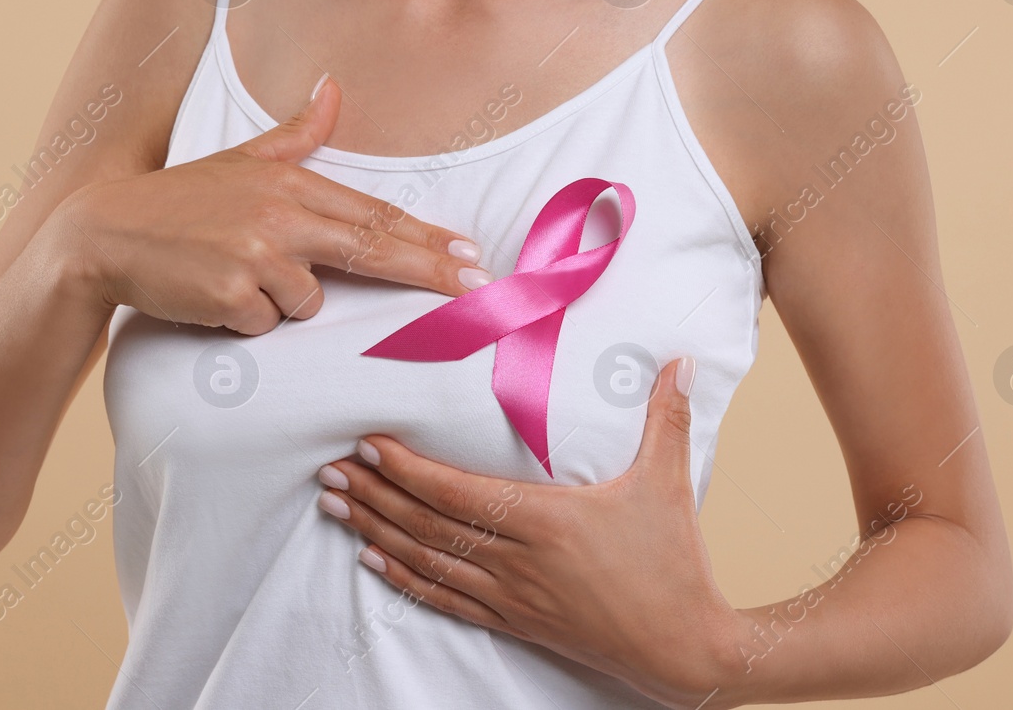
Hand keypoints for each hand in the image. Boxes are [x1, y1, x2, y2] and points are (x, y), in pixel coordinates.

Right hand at [54, 78, 489, 333]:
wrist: (102, 236)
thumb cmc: (179, 202)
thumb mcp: (242, 160)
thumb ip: (297, 132)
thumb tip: (333, 86)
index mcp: (289, 182)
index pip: (373, 214)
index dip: (425, 238)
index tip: (468, 255)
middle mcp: (280, 214)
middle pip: (372, 249)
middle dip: (428, 270)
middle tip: (476, 287)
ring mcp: (258, 254)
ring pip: (309, 302)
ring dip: (280, 302)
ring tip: (232, 277)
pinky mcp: (233, 294)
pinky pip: (267, 325)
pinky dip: (246, 321)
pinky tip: (213, 296)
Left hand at [313, 356, 750, 708]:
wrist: (683, 650)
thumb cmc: (676, 566)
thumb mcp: (669, 484)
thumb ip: (667, 419)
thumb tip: (680, 361)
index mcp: (546, 522)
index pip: (457, 492)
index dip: (407, 469)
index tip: (369, 444)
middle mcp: (518, 561)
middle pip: (428, 524)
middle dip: (373, 494)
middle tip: (329, 468)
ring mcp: (511, 596)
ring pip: (427, 561)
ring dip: (376, 530)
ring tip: (336, 505)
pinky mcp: (515, 622)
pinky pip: (445, 599)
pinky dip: (404, 577)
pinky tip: (374, 560)